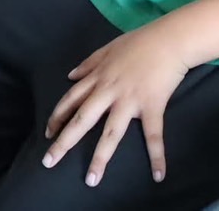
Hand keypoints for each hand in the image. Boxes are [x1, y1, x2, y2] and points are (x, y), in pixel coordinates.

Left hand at [41, 22, 192, 185]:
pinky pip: (153, 134)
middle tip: (49, 161)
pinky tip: (158, 175)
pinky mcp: (152, 106)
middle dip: (64, 141)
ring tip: (92, 180)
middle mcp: (109, 91)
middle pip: (83, 119)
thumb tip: (70, 75)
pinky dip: (157, 155)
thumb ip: (89, 62)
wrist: (170, 39)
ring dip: (100, 158)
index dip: (58, 116)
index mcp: (99, 77)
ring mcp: (130, 100)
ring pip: (111, 133)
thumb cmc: (141, 41)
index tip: (48, 133)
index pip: (71, 99)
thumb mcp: (109, 47)